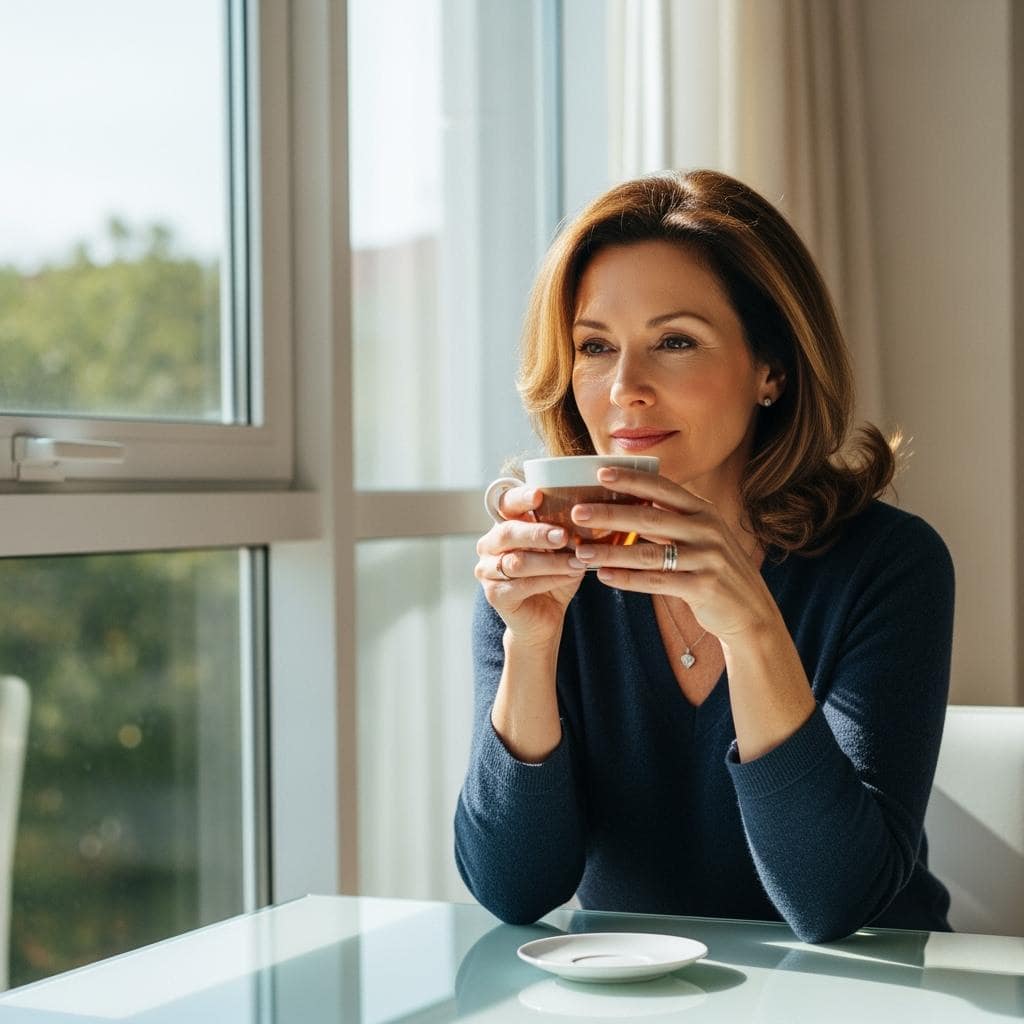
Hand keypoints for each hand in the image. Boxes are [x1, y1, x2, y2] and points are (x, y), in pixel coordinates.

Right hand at [475, 483, 585, 646]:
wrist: (543, 619)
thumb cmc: (553, 577)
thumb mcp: (561, 551)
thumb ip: (566, 533)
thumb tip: (588, 516)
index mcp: (504, 525)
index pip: (505, 505)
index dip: (520, 498)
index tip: (539, 495)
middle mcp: (489, 545)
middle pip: (508, 532)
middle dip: (538, 533)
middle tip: (565, 536)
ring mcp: (487, 571)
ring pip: (518, 562)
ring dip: (551, 561)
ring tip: (577, 561)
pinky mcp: (494, 595)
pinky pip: (522, 585)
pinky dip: (550, 579)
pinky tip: (570, 576)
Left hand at [569, 467, 776, 642]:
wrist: (750, 611)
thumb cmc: (714, 569)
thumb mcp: (701, 536)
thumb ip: (671, 519)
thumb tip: (628, 500)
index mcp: (704, 511)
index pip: (662, 487)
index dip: (631, 479)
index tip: (600, 472)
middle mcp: (707, 529)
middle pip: (650, 517)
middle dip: (610, 514)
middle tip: (577, 512)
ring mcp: (707, 558)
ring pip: (648, 553)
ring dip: (610, 553)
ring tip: (581, 552)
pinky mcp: (703, 587)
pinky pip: (657, 581)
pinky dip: (628, 580)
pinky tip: (603, 578)